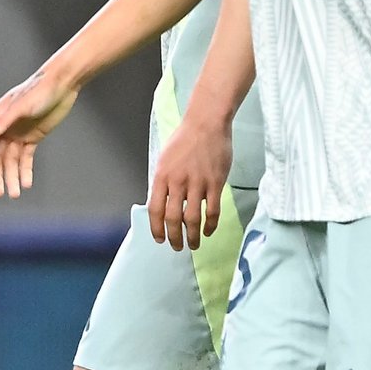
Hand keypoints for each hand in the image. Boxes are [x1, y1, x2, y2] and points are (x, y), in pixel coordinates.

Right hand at [0, 70, 78, 197]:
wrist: (63, 83)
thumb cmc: (40, 90)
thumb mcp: (21, 106)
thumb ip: (3, 121)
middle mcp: (5, 128)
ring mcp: (19, 133)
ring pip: (12, 160)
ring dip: (12, 177)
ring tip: (15, 194)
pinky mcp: (33, 136)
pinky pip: (26, 157)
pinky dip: (25, 171)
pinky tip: (27, 184)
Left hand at [147, 114, 233, 251]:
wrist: (206, 123)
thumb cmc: (185, 139)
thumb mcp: (165, 160)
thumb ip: (163, 182)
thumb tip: (162, 205)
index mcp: (161, 176)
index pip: (155, 210)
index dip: (156, 229)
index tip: (160, 239)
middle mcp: (177, 181)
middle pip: (173, 218)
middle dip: (174, 237)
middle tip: (177, 247)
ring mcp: (197, 182)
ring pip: (192, 218)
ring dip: (192, 236)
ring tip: (194, 244)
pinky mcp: (215, 182)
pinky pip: (212, 210)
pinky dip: (210, 224)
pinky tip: (208, 230)